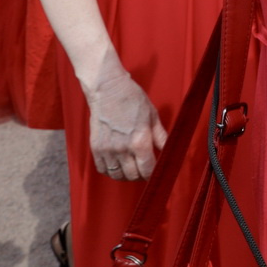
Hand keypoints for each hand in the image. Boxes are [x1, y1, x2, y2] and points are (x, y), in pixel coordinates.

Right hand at [86, 66, 166, 180]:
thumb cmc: (132, 99)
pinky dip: (110, 171)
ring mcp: (107, 149)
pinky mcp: (95, 148)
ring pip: (117, 175)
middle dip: (140, 175)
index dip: (153, 174)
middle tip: (143, 169)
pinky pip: (102, 169)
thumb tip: (170, 152)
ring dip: (126, 175)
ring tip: (131, 167)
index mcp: (139, 141)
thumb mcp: (153, 116)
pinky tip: (117, 164)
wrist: (108, 89)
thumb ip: (161, 137)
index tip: (155, 172)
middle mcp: (123, 149)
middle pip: (132, 176)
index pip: (148, 170)